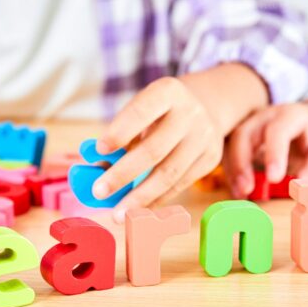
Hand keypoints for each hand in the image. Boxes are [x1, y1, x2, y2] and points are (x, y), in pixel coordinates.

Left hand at [92, 77, 224, 220]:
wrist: (205, 107)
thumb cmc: (159, 112)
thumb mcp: (141, 110)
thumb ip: (121, 136)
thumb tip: (97, 169)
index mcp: (167, 92)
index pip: (141, 112)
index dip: (120, 132)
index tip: (99, 150)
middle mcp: (189, 113)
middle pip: (154, 149)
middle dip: (123, 174)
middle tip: (99, 192)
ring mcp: (204, 137)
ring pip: (169, 173)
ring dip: (140, 197)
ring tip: (118, 214)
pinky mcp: (210, 159)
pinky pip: (180, 185)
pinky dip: (157, 200)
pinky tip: (138, 210)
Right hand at [225, 99, 307, 197]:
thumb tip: (297, 188)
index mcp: (291, 115)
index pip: (277, 131)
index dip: (274, 154)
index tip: (274, 179)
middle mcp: (266, 116)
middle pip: (244, 134)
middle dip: (242, 163)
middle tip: (247, 189)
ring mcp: (251, 125)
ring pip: (232, 144)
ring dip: (233, 170)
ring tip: (241, 194)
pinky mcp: (244, 138)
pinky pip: (231, 153)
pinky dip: (232, 173)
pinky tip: (239, 191)